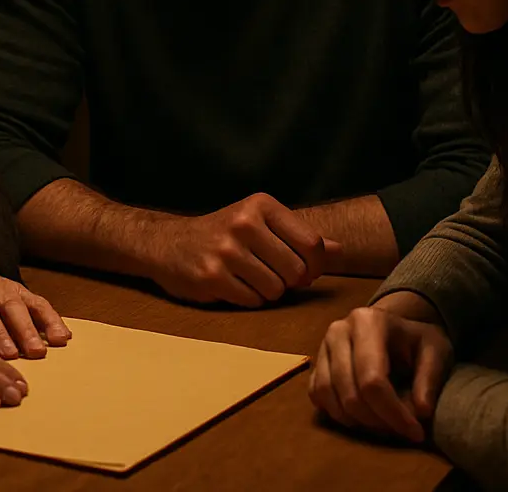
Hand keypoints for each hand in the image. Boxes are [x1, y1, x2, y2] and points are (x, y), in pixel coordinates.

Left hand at [0, 247, 71, 359]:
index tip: (7, 353)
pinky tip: (63, 336)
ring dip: (42, 325)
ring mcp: (9, 285)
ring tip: (55, 345)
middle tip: (34, 353)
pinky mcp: (22, 293)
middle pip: (9, 303)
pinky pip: (39, 303)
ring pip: (27, 302)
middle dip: (23, 329)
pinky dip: (53, 319)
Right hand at [145, 193, 342, 307]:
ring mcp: (225, 250)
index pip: (312, 244)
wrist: (169, 244)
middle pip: (296, 271)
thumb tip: (339, 251)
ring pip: (276, 289)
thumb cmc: (224, 235)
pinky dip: (248, 300)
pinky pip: (252, 301)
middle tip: (272, 275)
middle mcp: (244, 222)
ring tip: (250, 279)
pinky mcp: (211, 276)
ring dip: (268, 292)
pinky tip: (233, 285)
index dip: (314, 266)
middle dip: (289, 281)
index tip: (304, 271)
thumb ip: (301, 238)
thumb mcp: (262, 225)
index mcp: (261, 205)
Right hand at [309, 302, 453, 442]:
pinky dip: (338, 414)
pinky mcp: (316, 363)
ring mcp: (322, 346)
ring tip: (384, 425)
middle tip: (402, 431)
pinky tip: (363, 417)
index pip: (373, 380)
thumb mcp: (436, 351)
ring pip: (329, 396)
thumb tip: (420, 413)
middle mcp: (338, 330)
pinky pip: (317, 395)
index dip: (393, 413)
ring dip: (358, 422)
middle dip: (378, 422)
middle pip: (350, 393)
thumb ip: (430, 379)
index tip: (417, 432)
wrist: (394, 330)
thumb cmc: (415, 340)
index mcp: (368, 322)